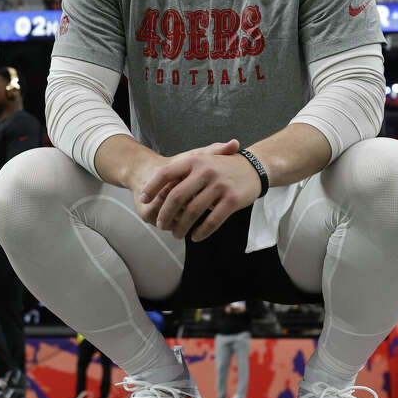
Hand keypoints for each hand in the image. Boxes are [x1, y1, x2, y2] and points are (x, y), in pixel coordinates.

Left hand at [142, 140, 264, 241]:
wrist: (255, 167)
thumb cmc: (224, 166)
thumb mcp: (204, 161)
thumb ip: (183, 172)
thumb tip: (159, 189)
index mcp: (195, 160)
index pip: (166, 173)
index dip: (152, 187)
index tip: (143, 200)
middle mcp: (206, 171)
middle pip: (176, 197)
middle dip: (165, 214)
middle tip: (161, 225)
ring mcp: (220, 186)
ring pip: (193, 212)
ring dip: (182, 227)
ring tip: (178, 235)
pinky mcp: (232, 200)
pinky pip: (212, 221)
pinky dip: (201, 232)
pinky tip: (196, 236)